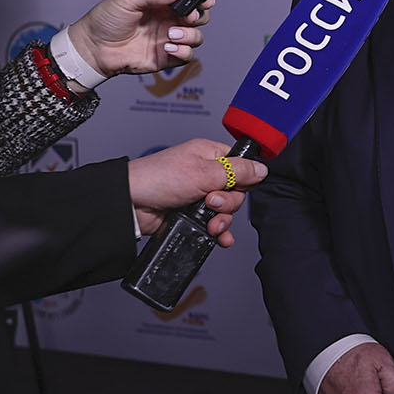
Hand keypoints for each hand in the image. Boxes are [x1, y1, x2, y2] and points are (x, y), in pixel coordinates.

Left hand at [66, 0, 214, 79]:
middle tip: (188, 16)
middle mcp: (168, 21)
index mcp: (162, 4)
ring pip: (196, 37)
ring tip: (171, 33)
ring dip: (190, 35)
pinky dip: (183, 51)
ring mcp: (168, 40)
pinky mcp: (165, 58)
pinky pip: (186, 56)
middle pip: (199, 18)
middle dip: (199, 16)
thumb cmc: (105, 20)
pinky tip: (167, 46)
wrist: (93, 47)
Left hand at [126, 138, 266, 244]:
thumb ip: (236, 172)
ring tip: (210, 223)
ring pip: (226, 211)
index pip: (241, 166)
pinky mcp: (191, 214)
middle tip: (209, 201)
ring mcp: (198, 196)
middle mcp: (206, 174)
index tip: (229, 186)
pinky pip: (214, 225)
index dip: (241, 179)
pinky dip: (219, 232)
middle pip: (236, 192)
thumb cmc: (158, 178)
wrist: (130, 204)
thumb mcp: (203, 172)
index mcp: (210, 155)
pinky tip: (219, 238)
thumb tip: (262, 169)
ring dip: (222, 220)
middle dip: (227, 203)